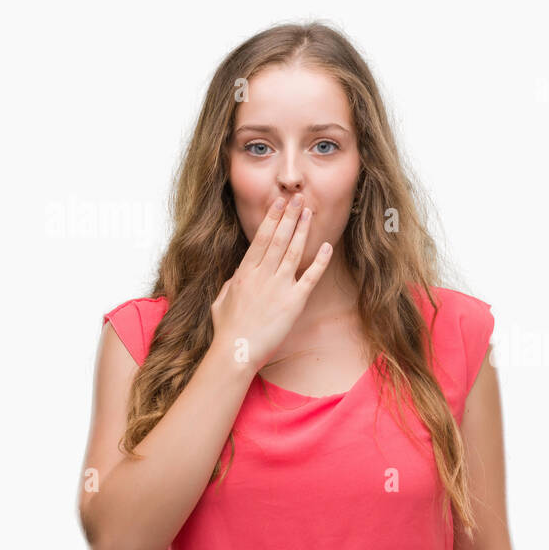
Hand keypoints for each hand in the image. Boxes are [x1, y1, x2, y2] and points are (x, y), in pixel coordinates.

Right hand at [210, 193, 332, 370]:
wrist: (236, 351)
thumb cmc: (227, 330)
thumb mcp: (221, 301)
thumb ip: (231, 284)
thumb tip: (238, 275)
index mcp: (244, 273)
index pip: (260, 238)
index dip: (272, 219)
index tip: (279, 203)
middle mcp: (262, 275)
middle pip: (278, 239)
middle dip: (289, 216)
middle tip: (298, 198)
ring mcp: (278, 288)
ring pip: (293, 252)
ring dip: (303, 231)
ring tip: (310, 213)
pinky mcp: (294, 303)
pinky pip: (310, 277)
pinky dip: (319, 261)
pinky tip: (327, 247)